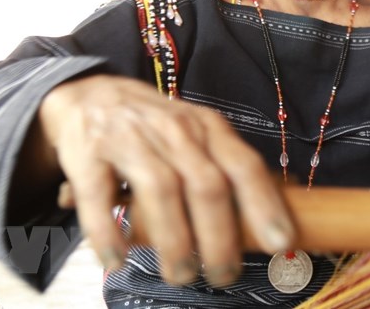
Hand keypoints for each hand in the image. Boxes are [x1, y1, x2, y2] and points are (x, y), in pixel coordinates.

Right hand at [38, 75, 294, 286]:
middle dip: (219, 236)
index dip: (265, 204)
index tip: (280, 242)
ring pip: (161, 190)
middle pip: (205, 184)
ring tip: (182, 275)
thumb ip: (226, 169)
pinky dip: (109, 233)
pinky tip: (118, 260)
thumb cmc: (153, 126)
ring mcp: (129, 139)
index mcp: (207, 127)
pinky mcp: (88, 154)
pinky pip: (100, 197)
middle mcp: (173, 129)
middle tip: (224, 275)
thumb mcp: (196, 134)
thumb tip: (272, 219)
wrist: (88, 94)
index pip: (243, 165)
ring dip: (175, 240)